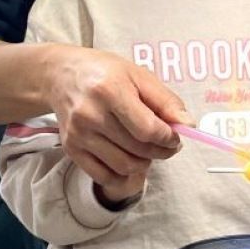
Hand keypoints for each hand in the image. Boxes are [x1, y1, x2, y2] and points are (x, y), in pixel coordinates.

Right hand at [44, 45, 192, 193]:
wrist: (61, 75)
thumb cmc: (104, 72)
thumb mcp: (139, 75)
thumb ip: (166, 100)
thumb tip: (188, 124)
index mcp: (110, 90)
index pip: (148, 129)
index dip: (168, 138)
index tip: (175, 136)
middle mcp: (91, 114)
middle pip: (138, 149)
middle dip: (161, 151)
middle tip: (167, 144)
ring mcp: (79, 134)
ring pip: (124, 166)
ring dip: (144, 163)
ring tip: (147, 150)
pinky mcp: (71, 149)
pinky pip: (104, 176)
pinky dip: (122, 173)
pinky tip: (128, 157)